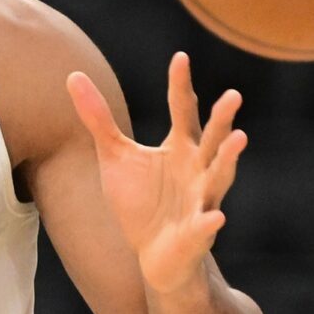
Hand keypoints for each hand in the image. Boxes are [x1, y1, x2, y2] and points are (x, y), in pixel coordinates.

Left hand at [67, 52, 246, 293]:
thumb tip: (73, 75)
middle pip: (211, 139)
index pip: (183, 110)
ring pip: (219, 176)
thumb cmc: (140, 202)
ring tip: (240, 139)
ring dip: (228, 159)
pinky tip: (216, 217)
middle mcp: (197, 168)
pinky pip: (205, 226)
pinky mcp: (197, 232)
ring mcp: (201, 199)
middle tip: (233, 95)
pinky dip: (210, 222)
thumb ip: (98, 118)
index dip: (180, 85)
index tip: (180, 58)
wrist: (154, 255)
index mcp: (180, 147)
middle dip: (222, 119)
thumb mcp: (114, 156)